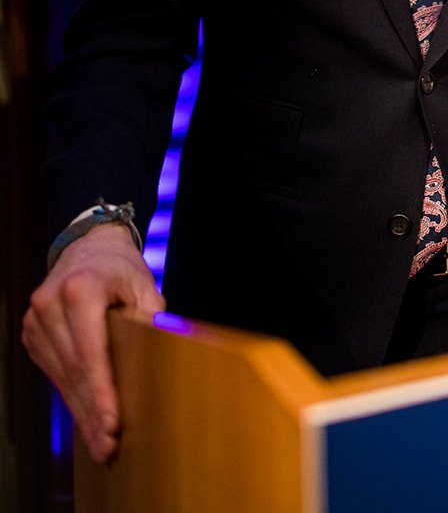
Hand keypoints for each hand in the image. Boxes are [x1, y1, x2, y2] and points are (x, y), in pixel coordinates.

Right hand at [22, 226, 164, 461]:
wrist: (88, 247)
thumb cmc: (122, 270)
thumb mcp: (144, 286)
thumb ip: (151, 320)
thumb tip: (167, 355)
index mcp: (80, 290)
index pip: (91, 353)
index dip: (101, 393)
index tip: (112, 424)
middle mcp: (50, 305)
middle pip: (75, 371)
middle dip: (93, 413)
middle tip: (109, 448)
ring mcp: (36, 321)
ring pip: (62, 378)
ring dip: (81, 413)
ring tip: (101, 445)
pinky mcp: (32, 334)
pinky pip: (54, 373)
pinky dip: (71, 397)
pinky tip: (86, 420)